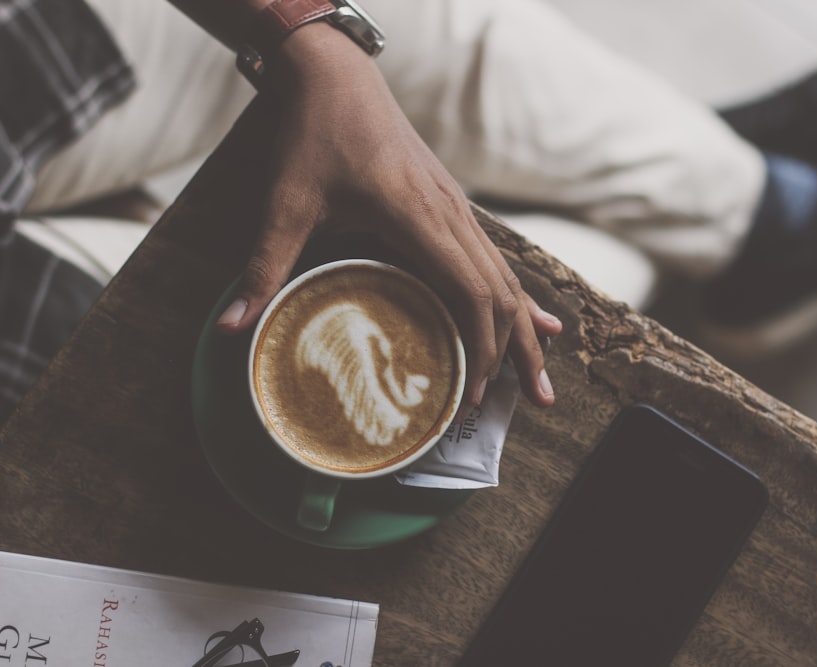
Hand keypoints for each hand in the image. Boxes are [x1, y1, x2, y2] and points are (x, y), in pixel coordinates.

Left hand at [215, 24, 561, 407]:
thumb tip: (233, 329)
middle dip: (519, 351)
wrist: (335, 75)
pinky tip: (536, 316)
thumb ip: (264, 267)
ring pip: (506, 276)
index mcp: (418, 218)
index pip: (471, 293)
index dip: (480, 347)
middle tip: (533, 401)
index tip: (471, 393)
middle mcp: (450, 214)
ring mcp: (457, 207)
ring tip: (540, 375)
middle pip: (503, 293)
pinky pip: (494, 258)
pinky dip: (514, 295)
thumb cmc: (312, 135)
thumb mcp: (285, 203)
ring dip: (526, 327)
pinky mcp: (452, 204)